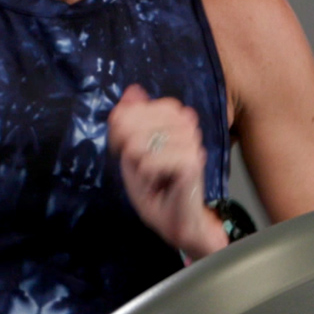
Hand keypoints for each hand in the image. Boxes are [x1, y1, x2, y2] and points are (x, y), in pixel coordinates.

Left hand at [108, 85, 227, 259]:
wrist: (178, 223)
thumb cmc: (156, 190)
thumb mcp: (133, 152)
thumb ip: (130, 121)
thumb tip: (132, 90)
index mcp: (174, 116)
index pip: (135, 107)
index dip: (121, 129)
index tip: (127, 151)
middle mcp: (186, 123)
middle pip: (133, 122)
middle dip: (126, 148)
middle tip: (140, 168)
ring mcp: (191, 140)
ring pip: (139, 142)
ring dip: (138, 165)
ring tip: (152, 176)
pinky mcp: (192, 160)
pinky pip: (149, 160)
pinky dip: (146, 175)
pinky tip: (159, 182)